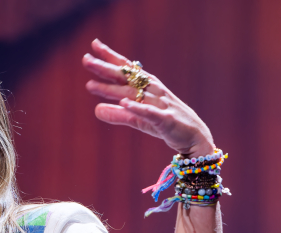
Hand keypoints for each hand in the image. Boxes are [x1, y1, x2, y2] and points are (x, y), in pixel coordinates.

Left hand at [82, 39, 214, 157]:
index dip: (110, 57)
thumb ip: (118, 114)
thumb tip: (96, 109)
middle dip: (105, 68)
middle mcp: (153, 91)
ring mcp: (160, 104)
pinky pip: (150, 113)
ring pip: (133, 94)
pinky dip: (138, 107)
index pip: (126, 69)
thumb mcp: (139, 119)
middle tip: (85, 60)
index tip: (93, 46)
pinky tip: (124, 102)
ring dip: (112, 89)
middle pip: (126, 77)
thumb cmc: (166, 124)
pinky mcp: (166, 120)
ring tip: (91, 85)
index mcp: (147, 87)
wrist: (195, 137)